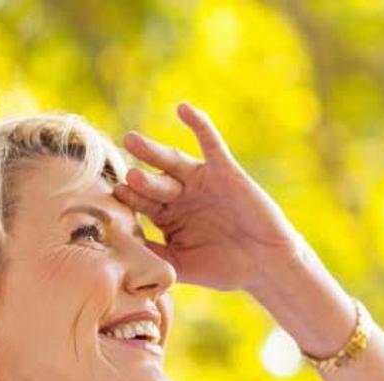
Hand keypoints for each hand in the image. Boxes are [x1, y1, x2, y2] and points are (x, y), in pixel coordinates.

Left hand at [112, 102, 310, 293]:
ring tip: (132, 141)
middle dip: (141, 179)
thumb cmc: (226, 269)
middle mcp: (180, 196)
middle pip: (153, 182)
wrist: (267, 263)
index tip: (116, 197)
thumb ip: (155, 254)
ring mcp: (200, 181)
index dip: (130, 200)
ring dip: (153, 151)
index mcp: (167, 218)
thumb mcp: (183, 265)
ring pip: (172, 162)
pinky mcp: (224, 169)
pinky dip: (198, 125)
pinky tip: (183, 109)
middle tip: (127, 175)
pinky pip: (210, 142)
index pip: (142, 205)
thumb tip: (122, 250)